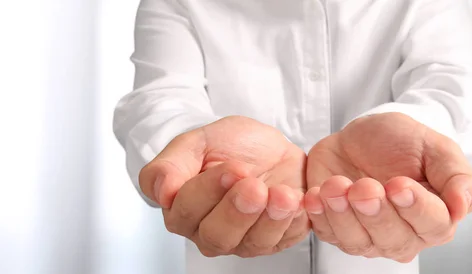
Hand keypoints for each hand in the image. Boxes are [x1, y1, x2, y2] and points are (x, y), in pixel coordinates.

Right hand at [139, 116, 309, 257]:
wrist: (269, 147)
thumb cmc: (229, 146)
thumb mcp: (197, 142)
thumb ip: (171, 165)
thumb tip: (161, 192)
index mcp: (183, 209)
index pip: (185, 212)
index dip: (207, 191)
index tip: (230, 167)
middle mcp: (209, 231)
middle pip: (216, 237)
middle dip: (237, 211)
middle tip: (253, 184)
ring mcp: (244, 239)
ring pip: (251, 244)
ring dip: (269, 219)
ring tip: (282, 194)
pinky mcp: (276, 239)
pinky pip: (284, 239)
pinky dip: (292, 222)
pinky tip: (296, 200)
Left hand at [304, 112, 471, 261]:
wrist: (364, 136)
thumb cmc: (403, 142)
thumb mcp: (436, 147)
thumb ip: (457, 176)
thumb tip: (464, 204)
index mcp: (436, 217)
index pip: (432, 225)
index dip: (415, 207)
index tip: (399, 184)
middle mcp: (404, 235)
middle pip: (393, 239)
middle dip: (376, 212)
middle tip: (364, 185)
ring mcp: (368, 236)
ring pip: (357, 242)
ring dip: (343, 215)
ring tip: (335, 186)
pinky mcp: (337, 228)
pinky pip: (327, 233)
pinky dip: (319, 215)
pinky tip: (315, 194)